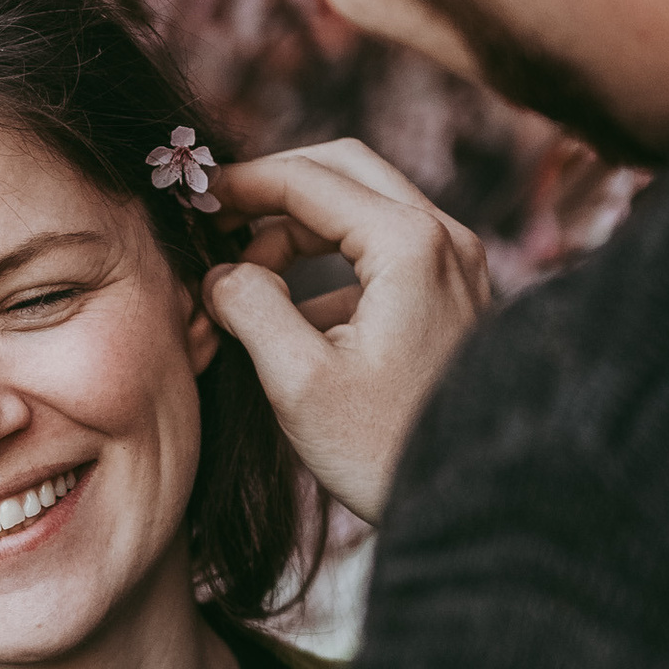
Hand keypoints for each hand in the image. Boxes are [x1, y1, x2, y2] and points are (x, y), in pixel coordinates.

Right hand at [204, 137, 490, 523]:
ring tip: (248, 283)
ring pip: (365, 207)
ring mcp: (457, 263)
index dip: (241, 183)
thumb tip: (219, 273)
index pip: (308, 179)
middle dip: (274, 189)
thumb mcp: (298, 382)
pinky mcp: (455, 294)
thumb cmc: (387, 449)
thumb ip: (249, 308)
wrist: (476, 498)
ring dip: (300, 230)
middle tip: (218, 221)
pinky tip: (294, 317)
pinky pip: (384, 251)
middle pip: (344, 170)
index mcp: (408, 245)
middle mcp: (444, 237)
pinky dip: (332, 263)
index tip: (192, 198)